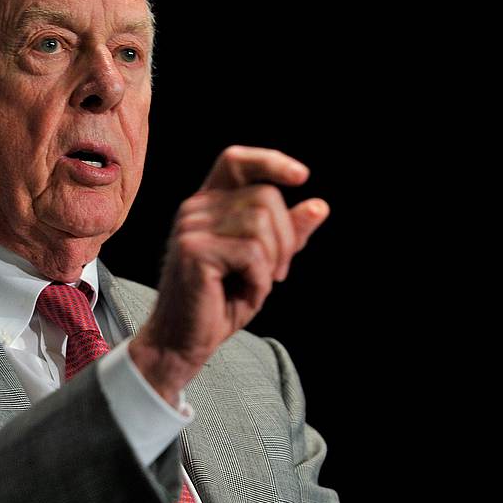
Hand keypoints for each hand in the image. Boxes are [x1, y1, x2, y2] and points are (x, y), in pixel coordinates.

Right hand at [128, 146, 329, 404]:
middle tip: (278, 273)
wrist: (182, 342)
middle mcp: (194, 208)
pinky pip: (251, 253)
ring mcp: (190, 228)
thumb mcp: (263, 264)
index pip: (235, 160)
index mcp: (207, 204)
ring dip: (273, 262)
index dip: (269, 161)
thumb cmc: (220, 302)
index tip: (302, 177)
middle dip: (286, 238)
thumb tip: (320, 205)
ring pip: (261, 223)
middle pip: (265, 197)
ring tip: (257, 285)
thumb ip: (287, 234)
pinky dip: (260, 280)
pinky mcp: (193, 251)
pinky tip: (245, 294)